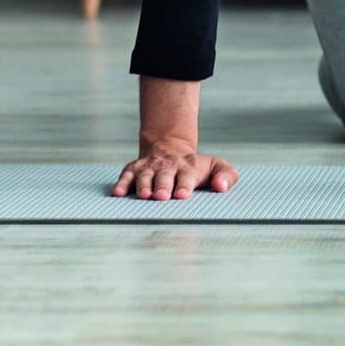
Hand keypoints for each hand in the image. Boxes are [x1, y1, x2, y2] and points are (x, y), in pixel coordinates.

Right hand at [111, 138, 237, 200]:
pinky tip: (118, 193)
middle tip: (161, 196)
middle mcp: (168, 166)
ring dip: (143, 185)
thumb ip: (226, 175)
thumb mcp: (216, 166)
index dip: (184, 185)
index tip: (182, 194)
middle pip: (165, 176)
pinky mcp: (134, 169)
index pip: (187, 176)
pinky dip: (121, 184)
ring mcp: (150, 167)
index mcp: (188, 167)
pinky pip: (126, 176)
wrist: (170, 148)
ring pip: (145, 176)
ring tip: (143, 195)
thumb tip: (222, 187)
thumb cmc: (196, 166)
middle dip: (163, 186)